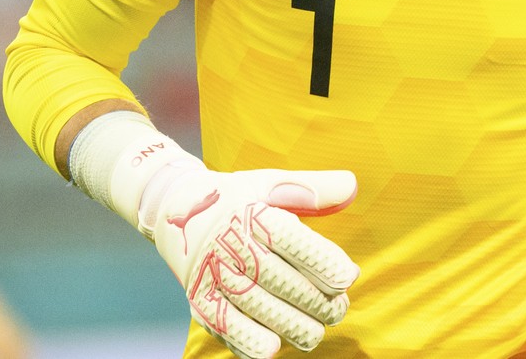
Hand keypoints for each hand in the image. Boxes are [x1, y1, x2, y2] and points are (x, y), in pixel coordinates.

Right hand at [145, 164, 359, 358]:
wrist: (172, 210)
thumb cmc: (235, 198)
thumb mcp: (270, 183)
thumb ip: (312, 189)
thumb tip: (353, 186)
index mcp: (248, 212)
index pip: (287, 238)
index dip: (320, 260)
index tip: (349, 277)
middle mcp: (226, 243)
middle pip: (274, 278)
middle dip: (312, 300)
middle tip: (339, 310)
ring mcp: (210, 274)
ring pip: (253, 306)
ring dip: (289, 324)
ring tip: (316, 332)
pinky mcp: (198, 299)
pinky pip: (224, 325)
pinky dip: (248, 341)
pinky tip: (273, 347)